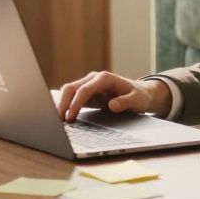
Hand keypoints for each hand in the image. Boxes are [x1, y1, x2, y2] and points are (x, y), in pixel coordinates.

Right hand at [57, 71, 171, 121]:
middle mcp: (94, 79)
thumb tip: (112, 105)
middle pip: (72, 88)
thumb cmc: (140, 96)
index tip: (70, 116)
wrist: (141, 94)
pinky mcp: (87, 94)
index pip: (85, 89)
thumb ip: (126, 102)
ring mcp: (89, 85)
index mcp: (105, 78)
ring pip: (69, 92)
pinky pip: (72, 98)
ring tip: (58, 120)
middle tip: (58, 120)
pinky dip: (66, 106)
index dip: (76, 103)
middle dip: (63, 103)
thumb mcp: (137, 100)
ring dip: (62, 104)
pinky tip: (63, 117)